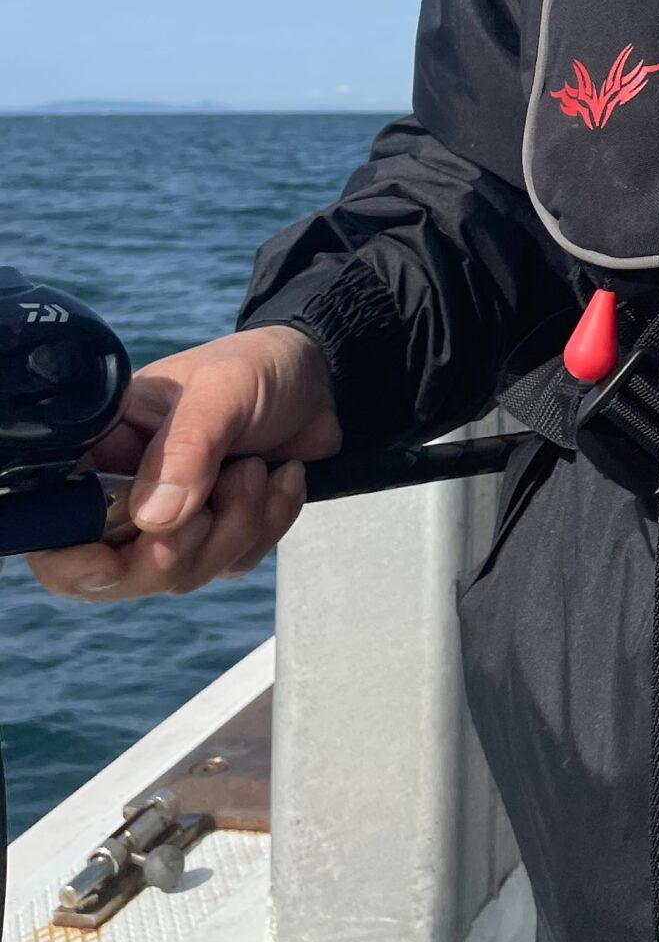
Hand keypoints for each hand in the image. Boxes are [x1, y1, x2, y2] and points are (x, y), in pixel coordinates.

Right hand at [25, 324, 340, 599]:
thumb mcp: (224, 389)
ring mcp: (170, 522)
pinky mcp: (216, 536)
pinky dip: (269, 525)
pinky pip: (232, 566)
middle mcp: (124, 493)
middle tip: (233, 484)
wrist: (321, 378)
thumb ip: (186, 449)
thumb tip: (155, 521)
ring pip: (181, 574)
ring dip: (238, 524)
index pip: (53, 524)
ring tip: (258, 466)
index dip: (75, 556)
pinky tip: (282, 476)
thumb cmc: (259, 367)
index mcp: (102, 449)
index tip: (139, 541)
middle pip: (114, 572)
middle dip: (181, 545)